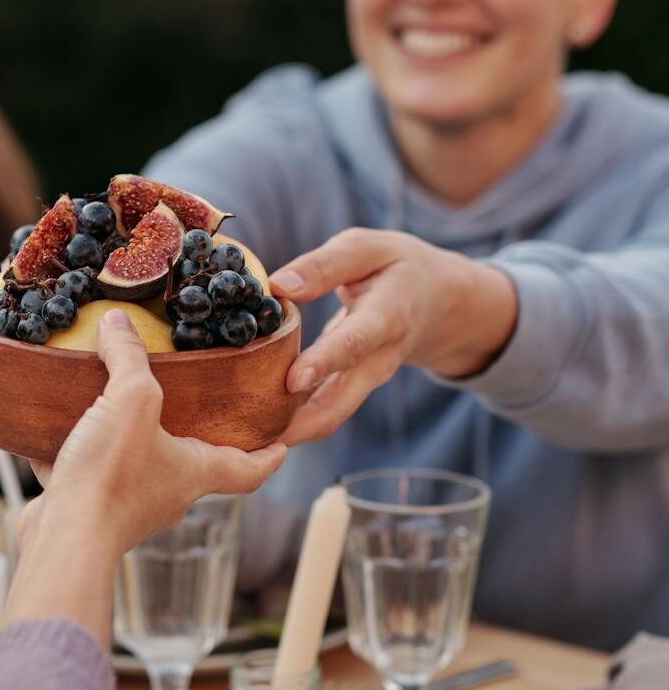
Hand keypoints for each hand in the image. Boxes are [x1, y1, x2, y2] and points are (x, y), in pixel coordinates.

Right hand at [2, 310, 286, 638]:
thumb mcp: (131, 399)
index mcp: (196, 472)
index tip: (283, 443)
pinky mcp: (91, 510)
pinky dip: (83, 455)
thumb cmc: (114, 475)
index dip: (269, 454)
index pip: (250, 468)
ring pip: (140, 470)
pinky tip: (62, 430)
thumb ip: (129, 357)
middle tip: (193, 408)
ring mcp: (129, 507)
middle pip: (194, 465)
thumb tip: (118, 322)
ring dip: (134, 443)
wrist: (65, 536)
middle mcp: (169, 494)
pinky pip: (92, 477)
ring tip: (119, 409)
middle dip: (195, 439)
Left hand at [270, 229, 516, 445]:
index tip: (292, 381)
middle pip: (342, 398)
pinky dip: (293, 421)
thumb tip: (278, 284)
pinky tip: (257, 426)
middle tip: (259, 434)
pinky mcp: (353, 389)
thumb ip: (324, 265)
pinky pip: (323, 411)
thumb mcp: (367, 249)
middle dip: (302, 420)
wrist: (441, 301)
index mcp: (387, 316)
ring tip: (248, 439)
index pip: (355, 342)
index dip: (324, 362)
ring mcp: (368, 380)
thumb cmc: (395, 268)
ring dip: (292, 430)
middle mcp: (379, 358)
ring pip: (331, 415)